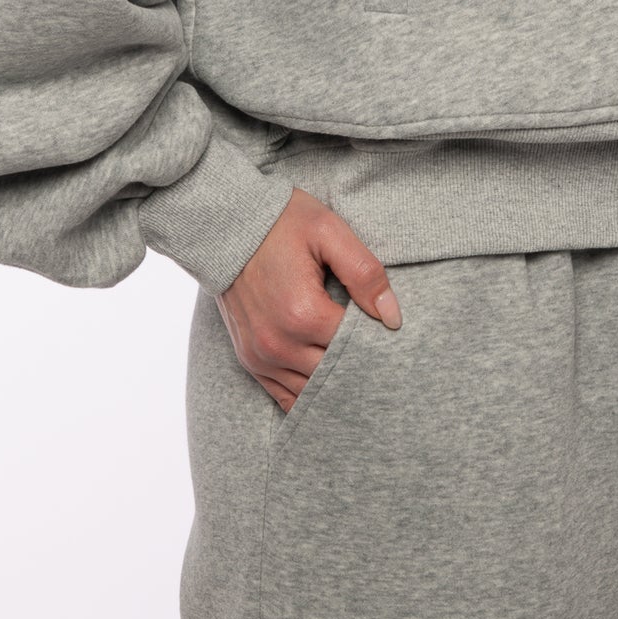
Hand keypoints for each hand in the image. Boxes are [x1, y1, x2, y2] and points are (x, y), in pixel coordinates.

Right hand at [215, 185, 402, 412]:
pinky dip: (309, 395)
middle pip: (336, 373)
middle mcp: (279, 344)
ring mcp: (261, 356)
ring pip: (312, 391)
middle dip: (359, 363)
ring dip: (336, 382)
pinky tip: (329, 386)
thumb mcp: (329, 232)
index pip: (356, 346)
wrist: (226, 224)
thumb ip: (365, 273)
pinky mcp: (250, 359)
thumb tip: (392, 318)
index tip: (388, 328)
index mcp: (303, 314)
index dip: (377, 338)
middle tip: (380, 353)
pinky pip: (285, 396)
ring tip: (357, 367)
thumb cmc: (281, 222)